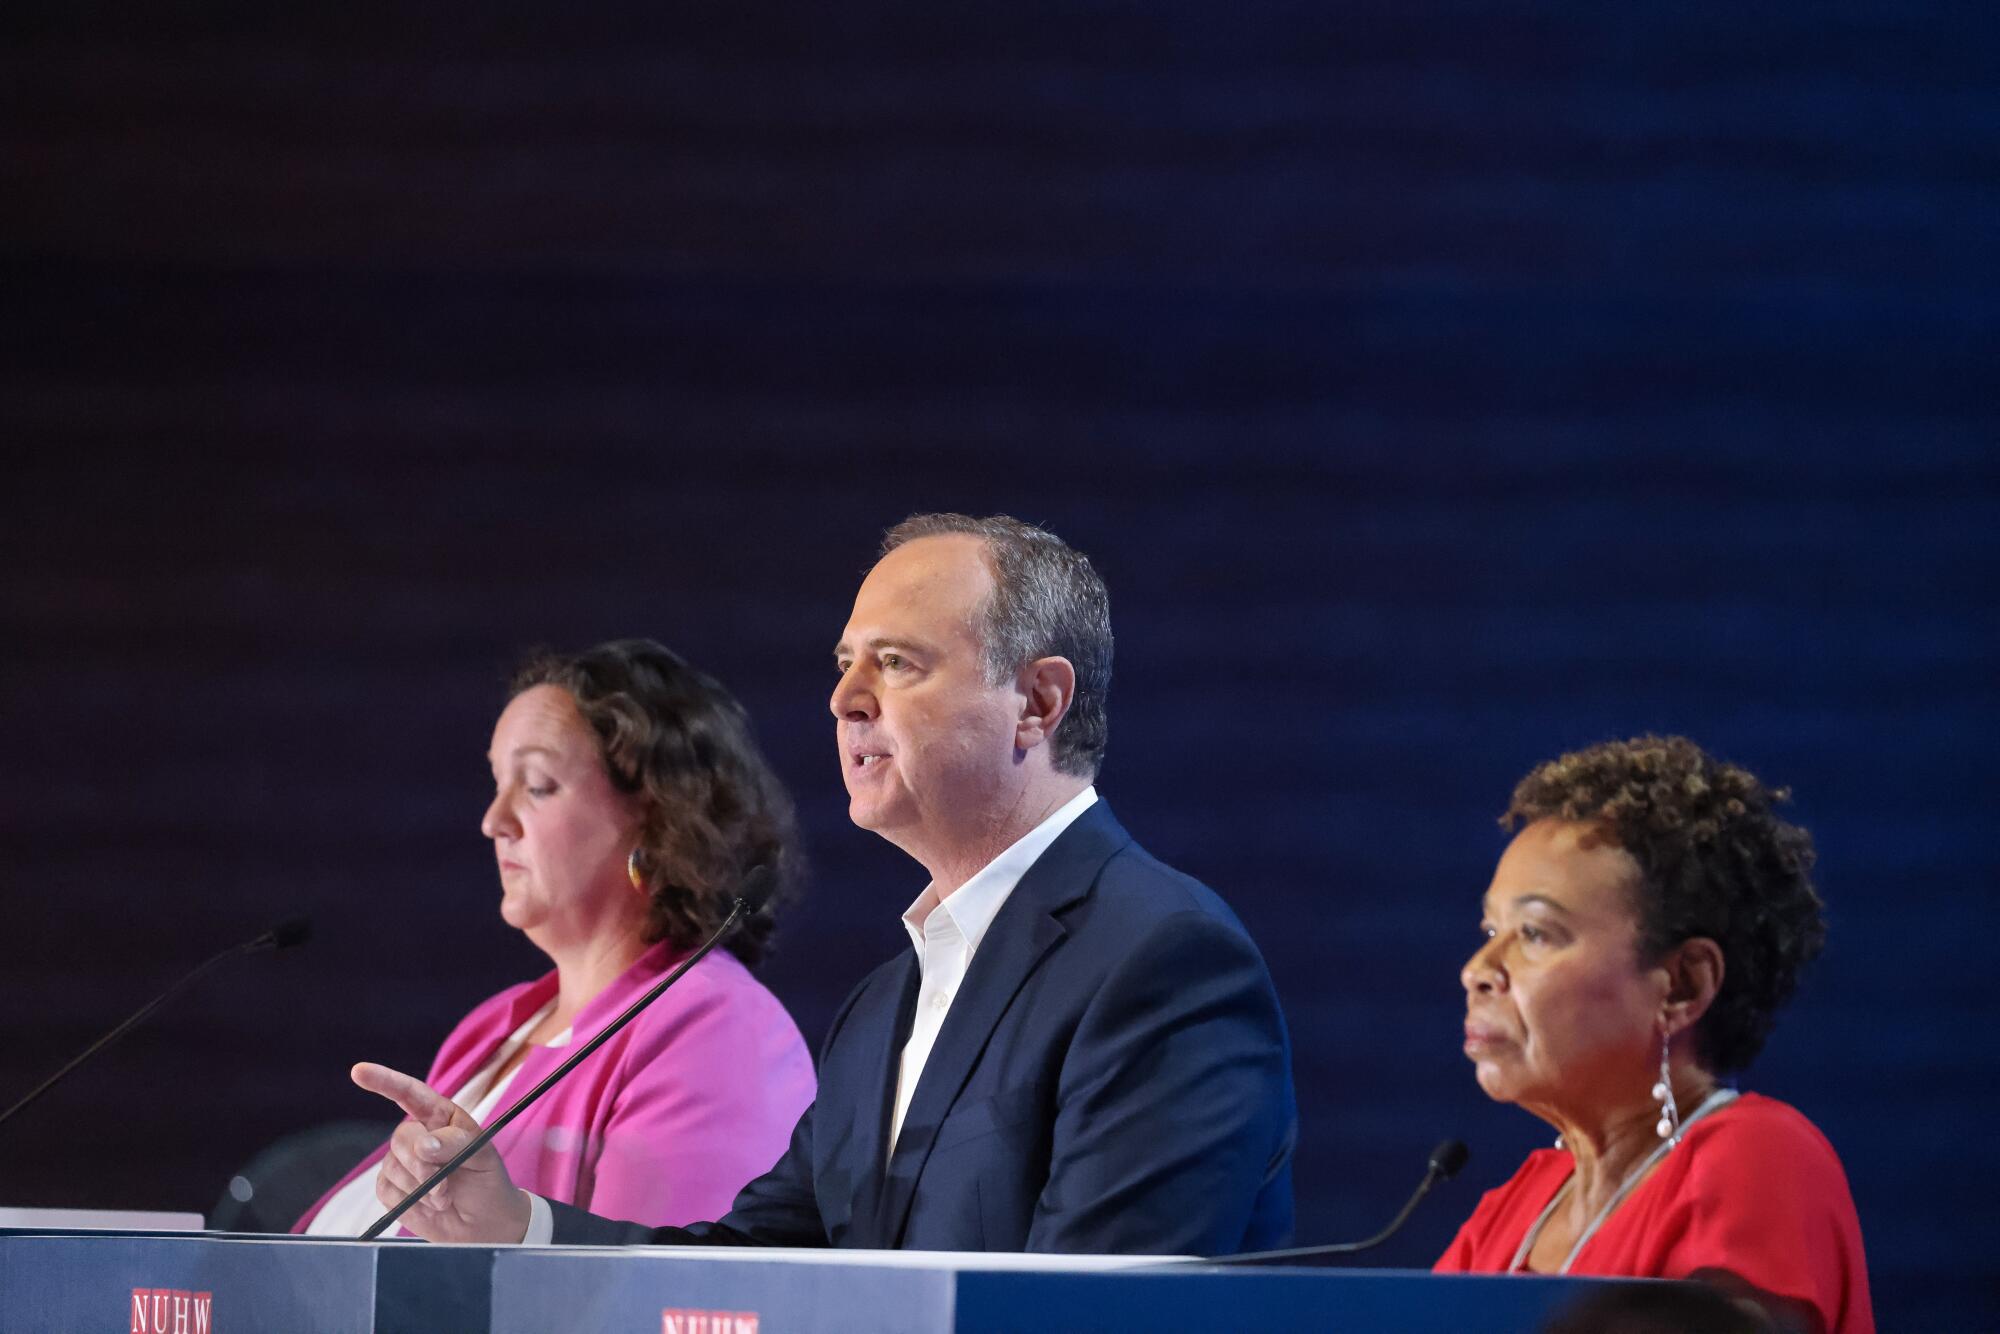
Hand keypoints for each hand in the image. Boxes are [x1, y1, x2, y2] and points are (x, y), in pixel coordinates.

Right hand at [350, 1062, 533, 1243]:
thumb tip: (423, 1144)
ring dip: (419, 1188)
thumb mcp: (482, 1156)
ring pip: (393, 1166)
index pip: (409, 1093)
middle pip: (402, 1137)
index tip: (359, 1071)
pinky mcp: (391, 1188)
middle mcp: (419, 1135)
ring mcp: (402, 1162)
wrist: (483, 1223)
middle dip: (421, 1165)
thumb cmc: (487, 1181)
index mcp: (441, 1117)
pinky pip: (387, 1191)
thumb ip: (455, 1143)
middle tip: (444, 1187)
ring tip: (444, 1197)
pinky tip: (429, 1206)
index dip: (384, 1080)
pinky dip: (410, 1202)